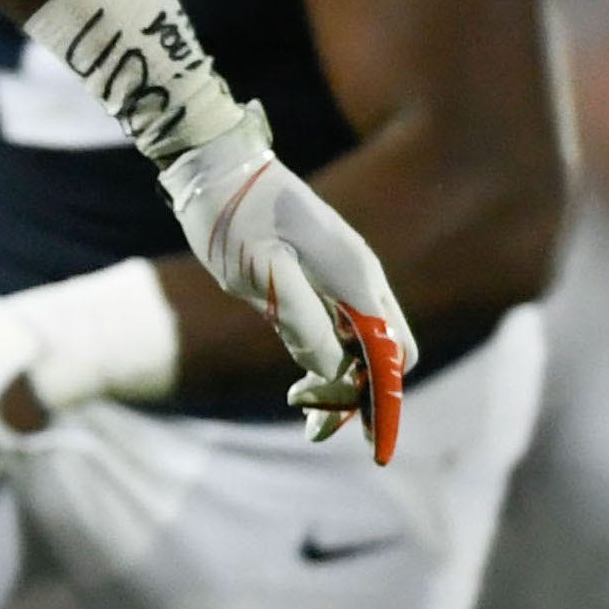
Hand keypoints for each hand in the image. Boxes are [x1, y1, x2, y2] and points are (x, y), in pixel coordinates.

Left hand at [159, 106, 414, 460]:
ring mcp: (342, 279)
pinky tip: (299, 384)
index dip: (384, 398)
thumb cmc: (235, 214)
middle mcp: (359, 278)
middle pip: (385, 355)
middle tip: (313, 425)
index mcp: (355, 274)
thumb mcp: (261, 271)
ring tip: (301, 408)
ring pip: (362, 347)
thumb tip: (332, 374)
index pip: (392, 352)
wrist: (217, 165)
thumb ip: (301, 320)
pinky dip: (328, 364)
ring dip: (342, 383)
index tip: (370, 442)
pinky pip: (338, 334)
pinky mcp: (319, 281)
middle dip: (362, 395)